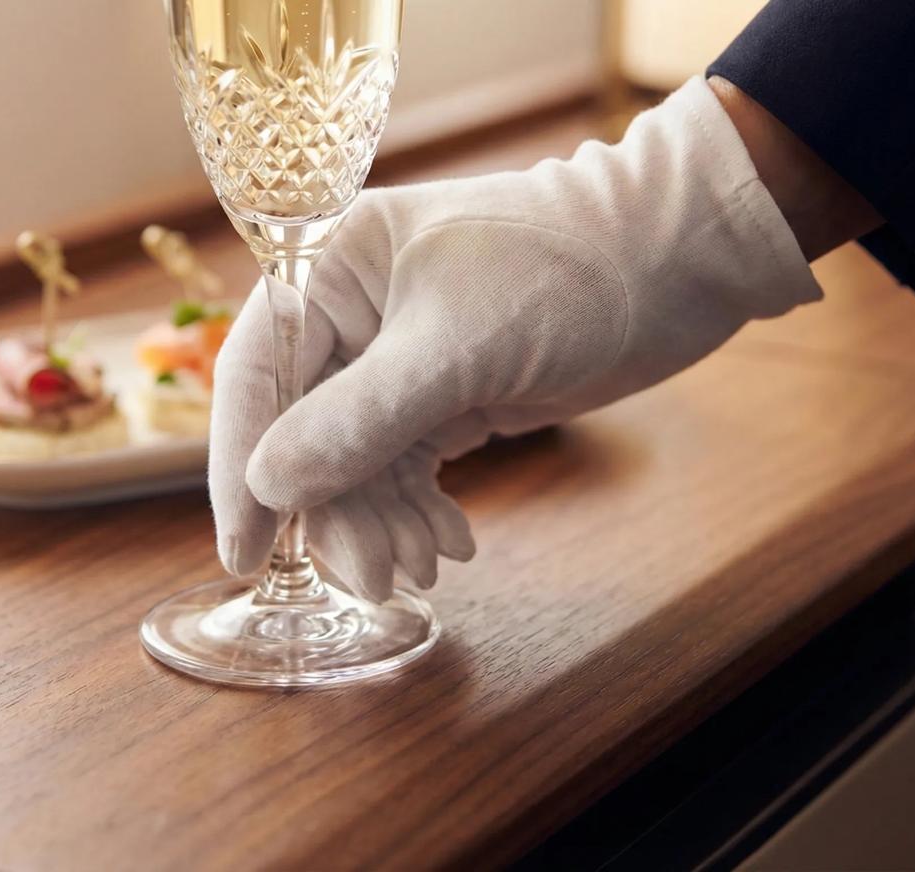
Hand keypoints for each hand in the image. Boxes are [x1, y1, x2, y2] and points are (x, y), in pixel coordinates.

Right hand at [209, 77, 820, 600]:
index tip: (247, 551)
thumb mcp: (455, 347)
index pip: (256, 371)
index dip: (241, 463)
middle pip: (304, 429)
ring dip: (382, 522)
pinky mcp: (445, 394)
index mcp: (331, 266)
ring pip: (356, 461)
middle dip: (335, 510)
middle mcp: (353, 311)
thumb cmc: (567, 272)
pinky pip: (404, 467)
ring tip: (422, 567)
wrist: (673, 264)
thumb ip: (358, 419)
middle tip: (372, 578)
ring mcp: (398, 358)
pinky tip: (450, 544)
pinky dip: (417, 511)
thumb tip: (270, 485)